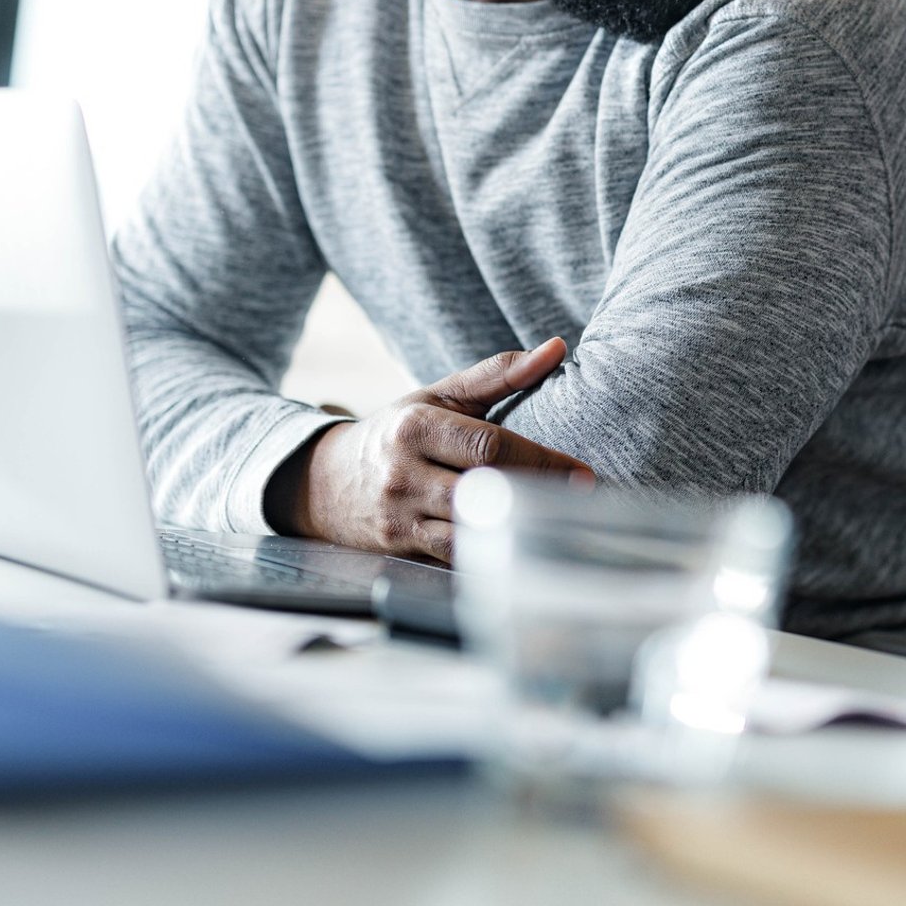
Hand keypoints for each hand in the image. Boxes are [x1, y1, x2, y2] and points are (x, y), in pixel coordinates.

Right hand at [270, 337, 592, 561]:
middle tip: (581, 501)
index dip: (540, 461)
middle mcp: (404, 473)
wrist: (323, 481)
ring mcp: (398, 515)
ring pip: (469, 530)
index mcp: (417, 427)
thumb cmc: (397, 432)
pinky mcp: (398, 547)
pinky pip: (453, 557)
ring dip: (516, 530)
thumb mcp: (439, 395)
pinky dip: (489, 554)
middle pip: (482, 490)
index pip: (488, 446)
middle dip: (536, 496)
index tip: (582, 472)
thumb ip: (499, 374)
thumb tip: (558, 348)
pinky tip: (522, 550)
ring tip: (559, 526)